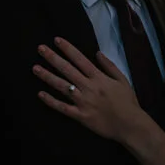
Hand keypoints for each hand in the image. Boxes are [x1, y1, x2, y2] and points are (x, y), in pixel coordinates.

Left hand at [33, 37, 153, 143]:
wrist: (130, 124)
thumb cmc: (127, 102)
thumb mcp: (123, 80)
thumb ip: (110, 66)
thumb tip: (97, 53)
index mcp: (99, 77)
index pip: (80, 59)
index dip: (68, 49)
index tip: (56, 40)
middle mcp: (88, 87)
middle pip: (68, 70)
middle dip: (53, 58)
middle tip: (40, 49)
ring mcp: (83, 102)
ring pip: (62, 86)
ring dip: (48, 77)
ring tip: (35, 68)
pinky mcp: (80, 116)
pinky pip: (63, 107)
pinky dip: (51, 101)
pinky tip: (40, 94)